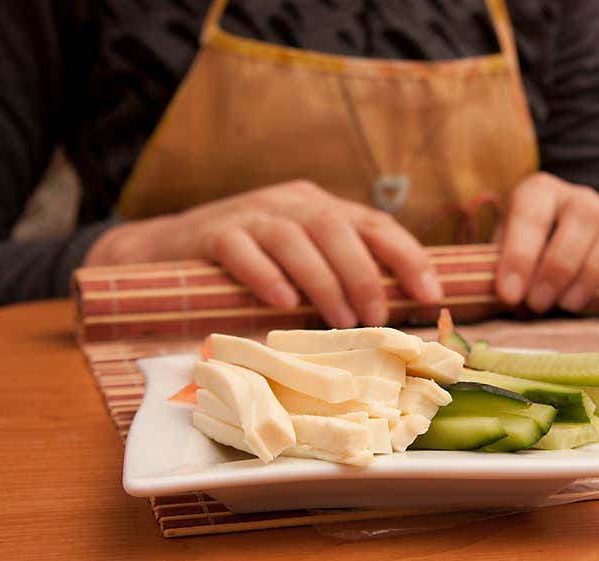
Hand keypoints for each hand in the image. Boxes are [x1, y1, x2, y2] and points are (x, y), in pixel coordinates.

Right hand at [84, 180, 442, 326]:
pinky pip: (242, 250)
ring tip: (341, 320)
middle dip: (363, 274)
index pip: (373, 222)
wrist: (168, 249)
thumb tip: (390, 314)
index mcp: (319, 205)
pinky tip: (282, 303)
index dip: (407, 256)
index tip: (430, 293)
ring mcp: (248, 214)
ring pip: (294, 237)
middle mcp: (288, 202)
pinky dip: (266, 276)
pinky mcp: (212, 233)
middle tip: (376, 317)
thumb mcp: (300, 259)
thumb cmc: (249, 265)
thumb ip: (337, 273)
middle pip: (335, 226)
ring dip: (323, 281)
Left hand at [495, 172, 598, 312]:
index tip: (511, 295)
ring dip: (594, 270)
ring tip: (570, 303)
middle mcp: (576, 195)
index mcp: (536, 192)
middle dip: (559, 268)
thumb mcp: (503, 254)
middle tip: (539, 304)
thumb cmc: (525, 253)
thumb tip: (507, 295)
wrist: (557, 240)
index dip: (520, 255)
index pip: (530, 213)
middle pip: (581, 218)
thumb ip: (501, 268)